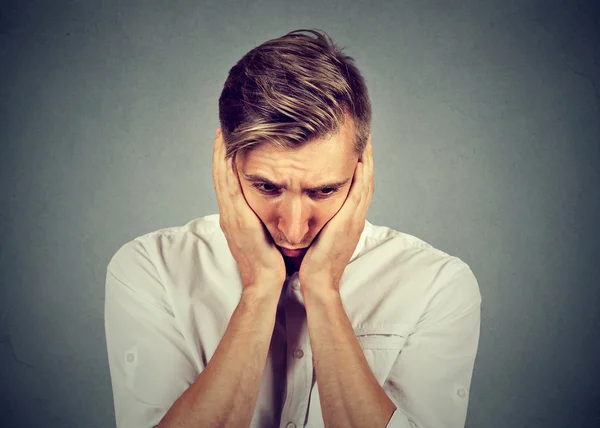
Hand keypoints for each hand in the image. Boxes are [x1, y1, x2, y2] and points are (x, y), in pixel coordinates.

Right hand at [212, 128, 285, 290]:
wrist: (265, 283)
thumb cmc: (269, 262)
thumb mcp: (264, 236)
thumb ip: (263, 221)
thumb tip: (273, 208)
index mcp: (236, 218)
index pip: (228, 184)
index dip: (225, 163)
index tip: (228, 144)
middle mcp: (230, 215)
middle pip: (220, 177)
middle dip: (220, 153)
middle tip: (221, 131)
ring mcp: (231, 217)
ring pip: (222, 179)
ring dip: (220, 156)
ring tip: (222, 135)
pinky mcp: (237, 220)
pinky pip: (229, 189)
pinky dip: (226, 170)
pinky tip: (228, 154)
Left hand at [299, 135, 373, 292]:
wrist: (318, 281)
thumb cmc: (314, 261)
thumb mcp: (320, 234)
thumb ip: (321, 219)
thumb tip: (310, 206)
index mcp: (349, 218)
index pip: (358, 185)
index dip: (360, 165)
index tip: (357, 146)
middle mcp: (355, 217)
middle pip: (366, 180)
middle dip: (367, 156)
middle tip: (365, 134)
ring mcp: (354, 220)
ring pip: (366, 184)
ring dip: (367, 161)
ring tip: (365, 140)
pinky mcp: (348, 223)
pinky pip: (359, 196)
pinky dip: (362, 178)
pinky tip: (359, 161)